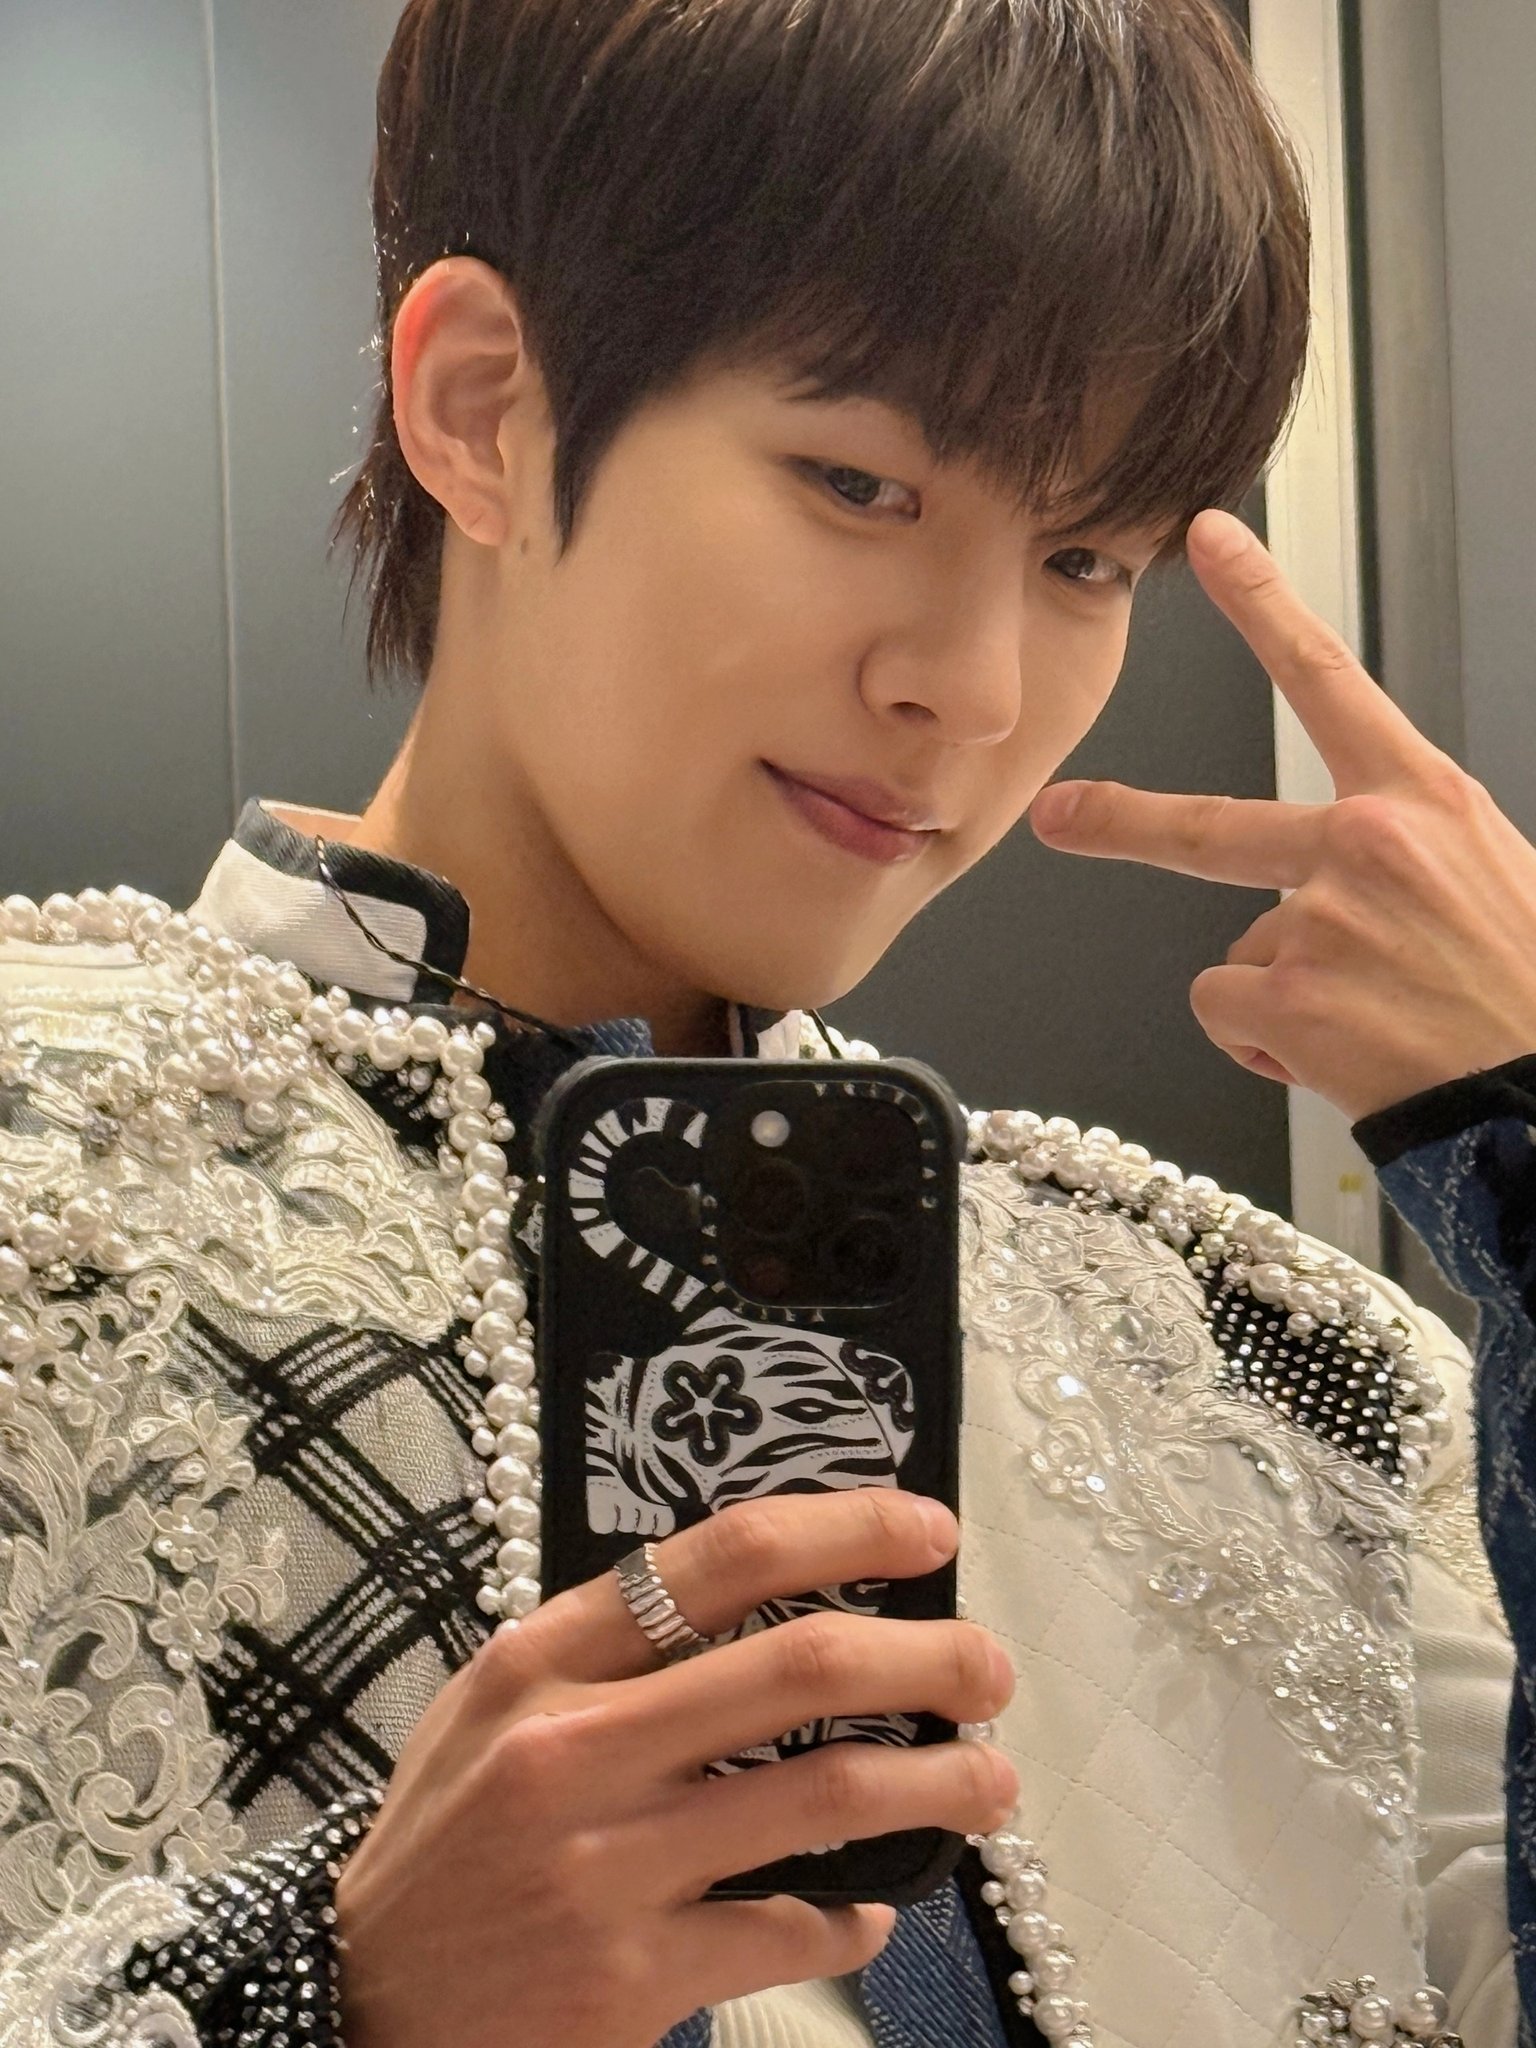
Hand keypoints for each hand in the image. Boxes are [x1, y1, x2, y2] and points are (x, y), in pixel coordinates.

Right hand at [333, 1488, 1016, 2047]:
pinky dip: (851, 1916)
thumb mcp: (489, 1711)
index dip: (846, 1529)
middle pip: (803, 1666)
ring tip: (989, 1783)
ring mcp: (607, 1864)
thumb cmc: (440, 1843)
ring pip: (824, 1794)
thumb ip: (601, 1652)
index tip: (927, 1531)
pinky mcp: (630, 1977)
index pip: (721, 1557)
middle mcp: (577, 1746)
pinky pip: (788, 1931)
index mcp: (545, 1660)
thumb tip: (755, 1605)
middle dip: (927, 1657)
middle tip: (988, 1670)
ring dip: (934, 1784)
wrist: (353, 2004)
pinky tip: (870, 1907)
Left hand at [1029, 508, 1535, 1121]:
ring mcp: (1318, 925)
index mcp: (1421, 803)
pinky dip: (1268, 1043)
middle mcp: (1364, 848)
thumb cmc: (1521, 994)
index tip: (1211, 543)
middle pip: (1207, 828)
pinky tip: (1342, 1055)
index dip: (1264, 605)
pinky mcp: (1285, 1001)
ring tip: (1372, 1022)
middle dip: (1123, 822)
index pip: (1329, 680)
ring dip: (1284, 994)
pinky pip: (1227, 1012)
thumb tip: (1325, 872)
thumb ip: (1399, 852)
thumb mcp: (1487, 880)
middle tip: (1065, 814)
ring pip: (1241, 953)